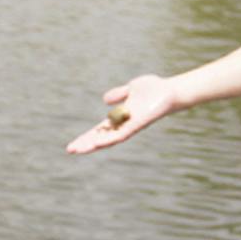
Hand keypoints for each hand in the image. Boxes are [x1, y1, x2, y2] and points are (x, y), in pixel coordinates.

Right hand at [65, 75, 179, 154]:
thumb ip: (118, 94)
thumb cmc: (153, 89)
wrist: (170, 90)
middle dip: (86, 144)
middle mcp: (124, 125)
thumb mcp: (130, 88)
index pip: (99, 131)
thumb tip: (105, 100)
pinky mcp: (138, 125)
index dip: (86, 137)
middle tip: (70, 150)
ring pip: (109, 140)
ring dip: (94, 144)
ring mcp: (131, 126)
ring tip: (80, 149)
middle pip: (101, 137)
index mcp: (120, 117)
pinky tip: (98, 143)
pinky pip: (122, 135)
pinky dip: (109, 139)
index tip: (72, 145)